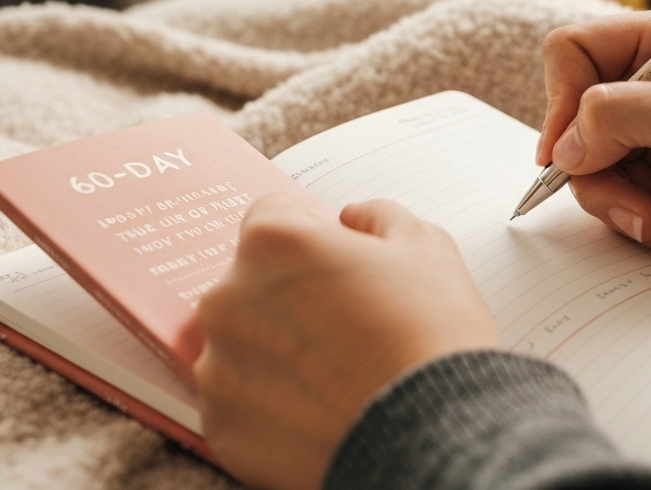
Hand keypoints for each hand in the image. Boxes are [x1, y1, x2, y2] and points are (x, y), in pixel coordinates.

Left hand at [192, 195, 495, 489]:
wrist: (432, 434)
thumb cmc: (432, 337)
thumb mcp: (426, 248)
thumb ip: (379, 216)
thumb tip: (354, 219)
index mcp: (273, 243)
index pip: (272, 217)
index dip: (311, 237)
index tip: (337, 266)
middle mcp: (228, 299)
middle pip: (251, 282)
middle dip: (289, 296)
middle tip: (344, 326)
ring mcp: (218, 367)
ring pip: (241, 344)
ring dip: (276, 352)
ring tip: (335, 375)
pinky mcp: (220, 426)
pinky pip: (237, 402)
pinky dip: (269, 406)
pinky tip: (318, 410)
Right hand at [538, 7, 650, 276]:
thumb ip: (616, 117)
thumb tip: (563, 149)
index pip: (570, 53)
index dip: (560, 101)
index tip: (569, 151)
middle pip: (573, 128)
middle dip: (600, 176)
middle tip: (637, 203)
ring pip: (593, 179)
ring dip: (630, 210)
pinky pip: (626, 212)